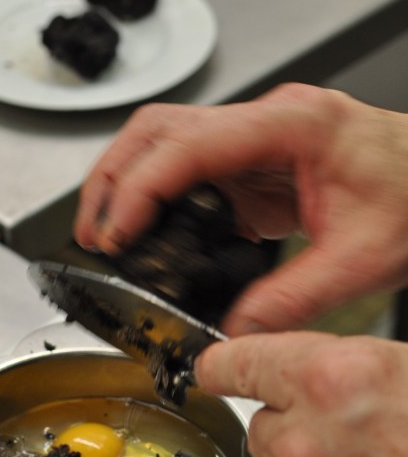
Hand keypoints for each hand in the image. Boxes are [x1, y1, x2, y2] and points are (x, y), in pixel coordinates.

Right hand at [74, 84, 407, 335]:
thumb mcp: (360, 260)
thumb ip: (291, 301)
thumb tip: (234, 334)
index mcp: (293, 126)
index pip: (190, 144)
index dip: (141, 188)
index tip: (116, 233)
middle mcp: (267, 122)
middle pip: (160, 129)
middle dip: (114, 179)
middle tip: (95, 234)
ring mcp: (256, 139)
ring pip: (165, 141)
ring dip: (126, 181)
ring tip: (107, 233)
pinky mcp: (254, 163)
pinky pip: (188, 168)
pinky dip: (156, 197)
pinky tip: (147, 231)